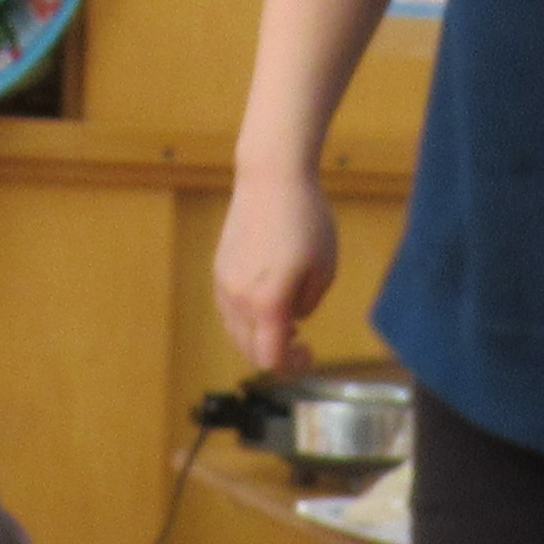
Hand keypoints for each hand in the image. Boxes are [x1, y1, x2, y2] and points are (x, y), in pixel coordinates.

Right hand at [212, 164, 340, 373]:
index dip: (292, 366)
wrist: (271, 177)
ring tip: (284, 323)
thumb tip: (292, 319)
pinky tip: (265, 305)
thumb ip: (308, 304)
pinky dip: (246, 320)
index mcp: (268, 303)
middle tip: (300, 344)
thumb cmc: (306, 219)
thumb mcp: (325, 269)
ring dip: (259, 338)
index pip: (271, 358)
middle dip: (276, 354)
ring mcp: (224, 285)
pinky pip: (229, 312)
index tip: (309, 353)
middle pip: (250, 352)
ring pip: (236, 334)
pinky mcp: (218, 271)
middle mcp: (239, 299)